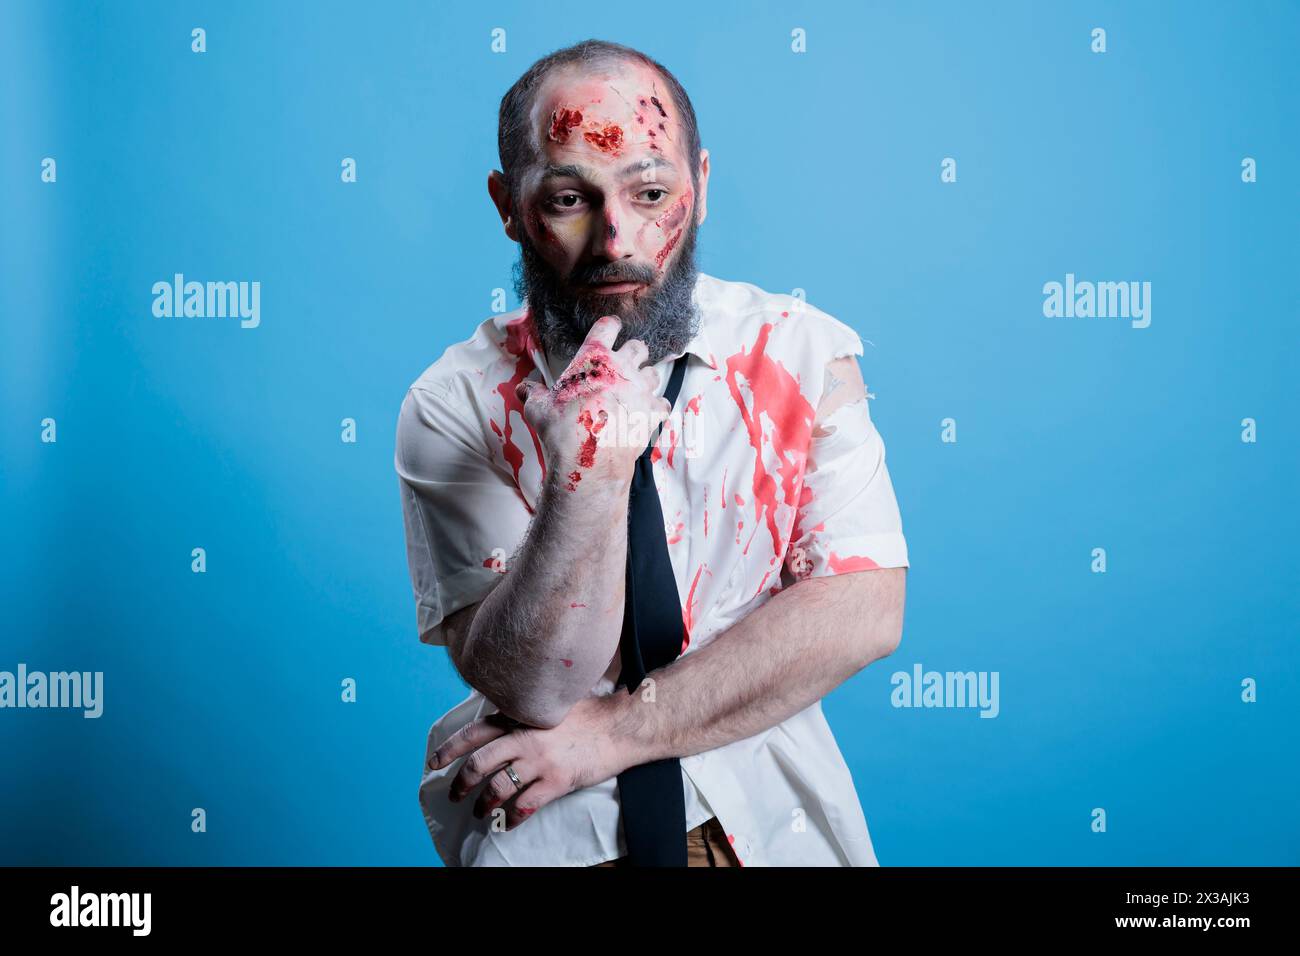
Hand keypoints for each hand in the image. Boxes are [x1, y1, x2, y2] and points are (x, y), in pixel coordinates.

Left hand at [429, 694, 634, 830]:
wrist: (619, 725)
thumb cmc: (588, 714)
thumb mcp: (550, 705)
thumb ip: (525, 713)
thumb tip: (503, 722)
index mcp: (520, 717)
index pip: (475, 732)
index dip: (450, 748)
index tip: (434, 762)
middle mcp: (524, 737)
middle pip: (479, 763)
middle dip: (461, 783)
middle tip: (454, 794)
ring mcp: (539, 760)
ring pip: (497, 787)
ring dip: (484, 804)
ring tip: (481, 812)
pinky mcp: (555, 781)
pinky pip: (524, 805)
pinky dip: (511, 818)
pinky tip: (507, 823)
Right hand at [515, 315, 668, 491]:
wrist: (589, 460)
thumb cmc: (563, 429)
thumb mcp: (539, 408)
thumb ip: (533, 393)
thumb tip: (524, 389)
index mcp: (594, 358)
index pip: (607, 327)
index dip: (610, 326)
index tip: (611, 328)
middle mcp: (622, 368)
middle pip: (639, 347)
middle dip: (634, 351)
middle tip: (626, 360)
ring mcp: (641, 390)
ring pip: (652, 373)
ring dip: (645, 378)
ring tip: (635, 388)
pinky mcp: (652, 413)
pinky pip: (662, 403)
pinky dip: (655, 406)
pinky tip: (646, 412)